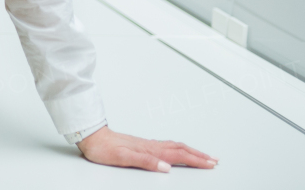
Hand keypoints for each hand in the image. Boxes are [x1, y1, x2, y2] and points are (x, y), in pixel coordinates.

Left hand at [77, 126, 216, 171]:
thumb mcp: (123, 158)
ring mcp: (146, 144)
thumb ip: (145, 161)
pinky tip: (177, 151)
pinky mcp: (141, 144)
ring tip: (202, 155)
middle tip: (214, 160)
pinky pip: (166, 146)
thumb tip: (166, 167)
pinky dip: (178, 149)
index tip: (211, 164)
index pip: (178, 155)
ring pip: (174, 146)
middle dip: (198, 155)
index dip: (196, 160)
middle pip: (180, 149)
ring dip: (190, 151)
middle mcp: (150, 145)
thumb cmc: (103, 148)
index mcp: (149, 149)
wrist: (90, 136)